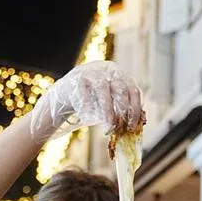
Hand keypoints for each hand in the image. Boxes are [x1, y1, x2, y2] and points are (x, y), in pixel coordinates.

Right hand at [28, 61, 144, 142]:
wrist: (64, 97)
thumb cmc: (91, 104)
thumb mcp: (108, 106)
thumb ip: (121, 112)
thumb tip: (137, 126)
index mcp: (119, 76)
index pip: (133, 90)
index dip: (135, 109)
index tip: (132, 126)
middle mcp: (107, 70)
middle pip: (120, 89)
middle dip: (121, 112)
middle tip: (118, 130)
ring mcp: (91, 72)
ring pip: (103, 90)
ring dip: (107, 112)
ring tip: (107, 129)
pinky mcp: (76, 78)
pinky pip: (84, 94)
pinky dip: (87, 108)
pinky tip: (87, 119)